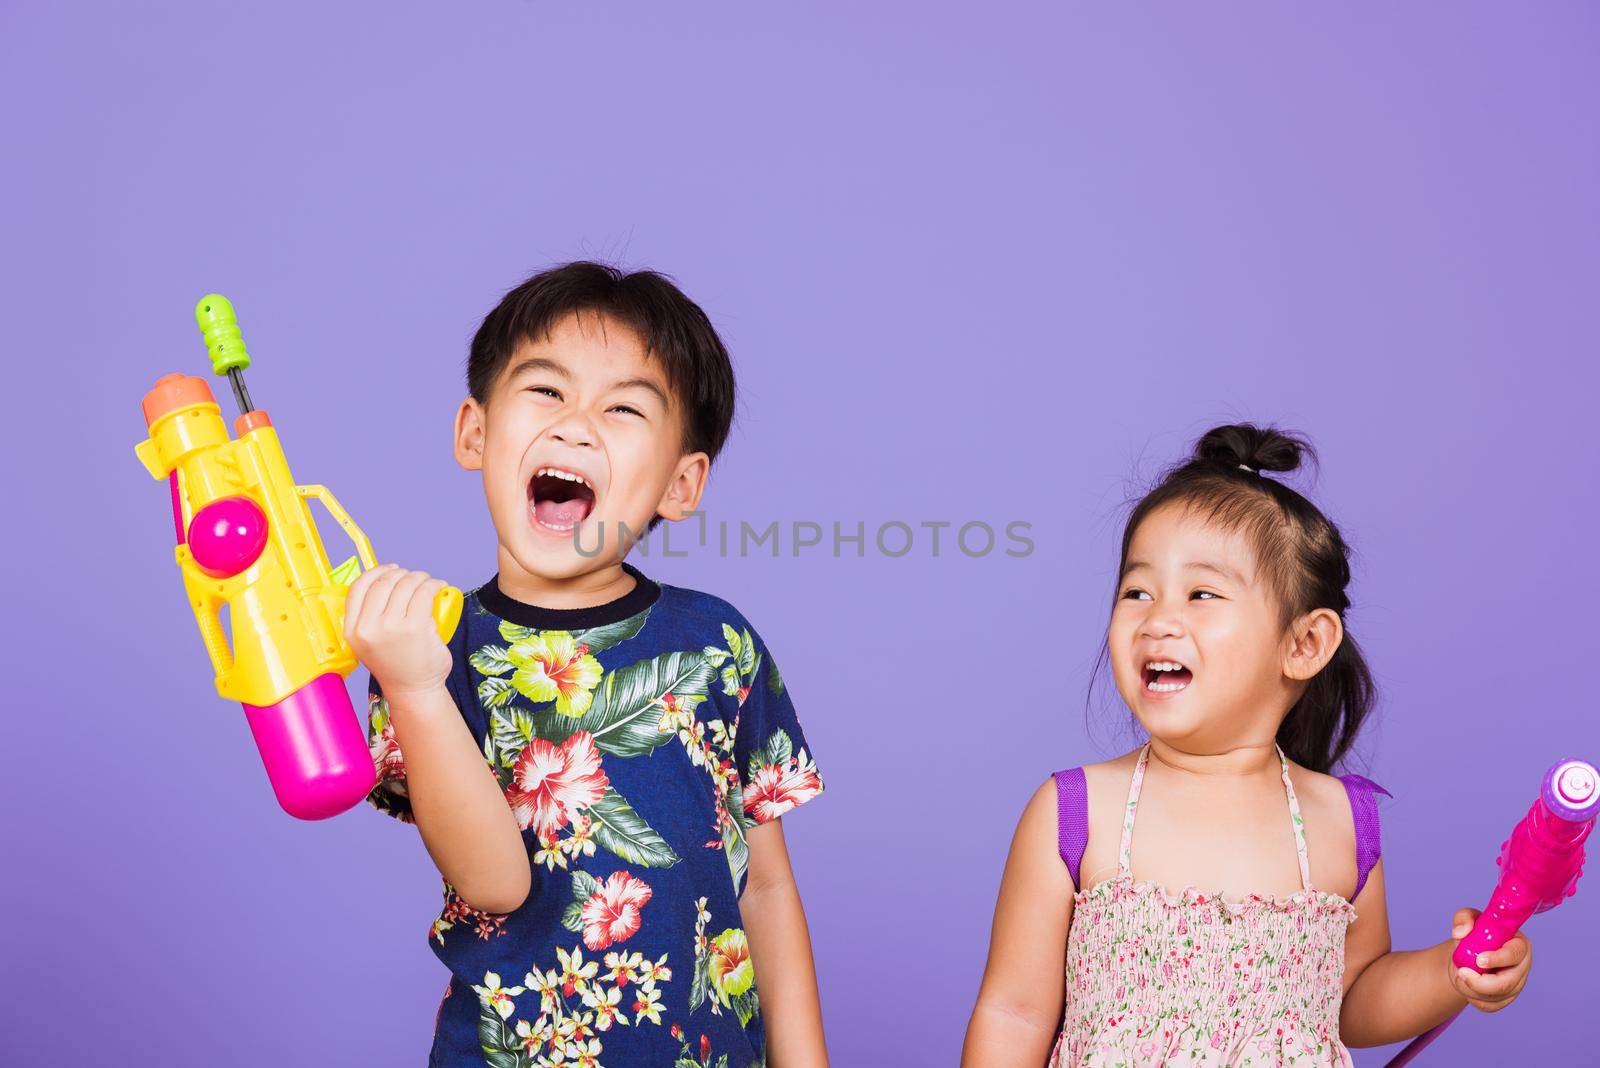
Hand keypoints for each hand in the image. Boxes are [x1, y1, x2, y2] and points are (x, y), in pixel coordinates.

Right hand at [344, 563, 451, 701]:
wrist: (413, 690)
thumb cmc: (395, 664)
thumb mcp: (369, 642)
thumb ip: (368, 618)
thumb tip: (382, 583)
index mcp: (353, 631)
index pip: (357, 588)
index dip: (375, 572)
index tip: (390, 569)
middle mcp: (368, 628)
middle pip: (384, 583)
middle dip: (401, 574)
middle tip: (414, 577)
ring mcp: (392, 627)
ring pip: (405, 585)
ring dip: (419, 577)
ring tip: (427, 581)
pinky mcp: (416, 627)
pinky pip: (425, 593)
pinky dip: (433, 584)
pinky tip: (438, 585)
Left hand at [1447, 907, 1531, 1012]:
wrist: (1467, 955)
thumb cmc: (1473, 935)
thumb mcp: (1467, 919)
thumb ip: (1464, 918)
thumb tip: (1461, 932)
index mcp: (1518, 944)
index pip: (1516, 953)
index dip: (1499, 958)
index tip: (1478, 960)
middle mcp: (1521, 967)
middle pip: (1508, 983)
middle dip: (1481, 982)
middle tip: (1461, 972)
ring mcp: (1516, 985)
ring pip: (1497, 996)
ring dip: (1472, 989)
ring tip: (1459, 974)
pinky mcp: (1506, 999)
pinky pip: (1490, 1006)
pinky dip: (1473, 999)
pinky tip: (1466, 986)